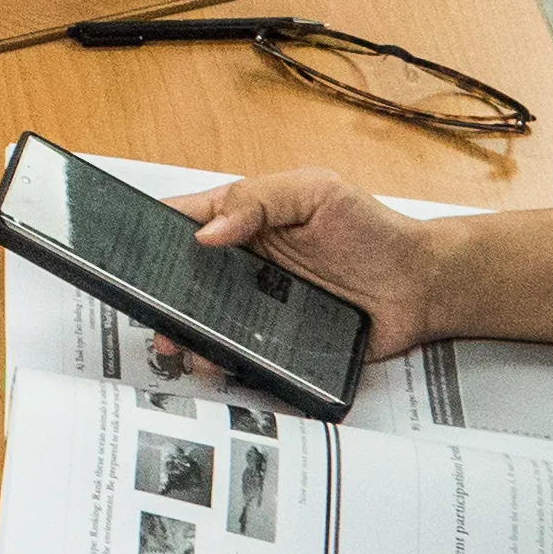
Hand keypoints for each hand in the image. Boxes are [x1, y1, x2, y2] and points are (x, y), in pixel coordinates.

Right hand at [175, 168, 453, 351]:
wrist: (421, 287)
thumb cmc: (375, 231)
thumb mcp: (317, 192)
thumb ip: (261, 200)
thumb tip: (209, 230)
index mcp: (246, 218)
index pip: (187, 218)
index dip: (154, 231)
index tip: (131, 248)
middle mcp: (245, 261)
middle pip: (185, 276)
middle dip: (161, 294)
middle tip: (153, 311)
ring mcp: (259, 302)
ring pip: (205, 318)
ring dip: (186, 331)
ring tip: (179, 343)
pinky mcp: (278, 339)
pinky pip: (240, 351)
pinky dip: (222, 359)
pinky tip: (217, 362)